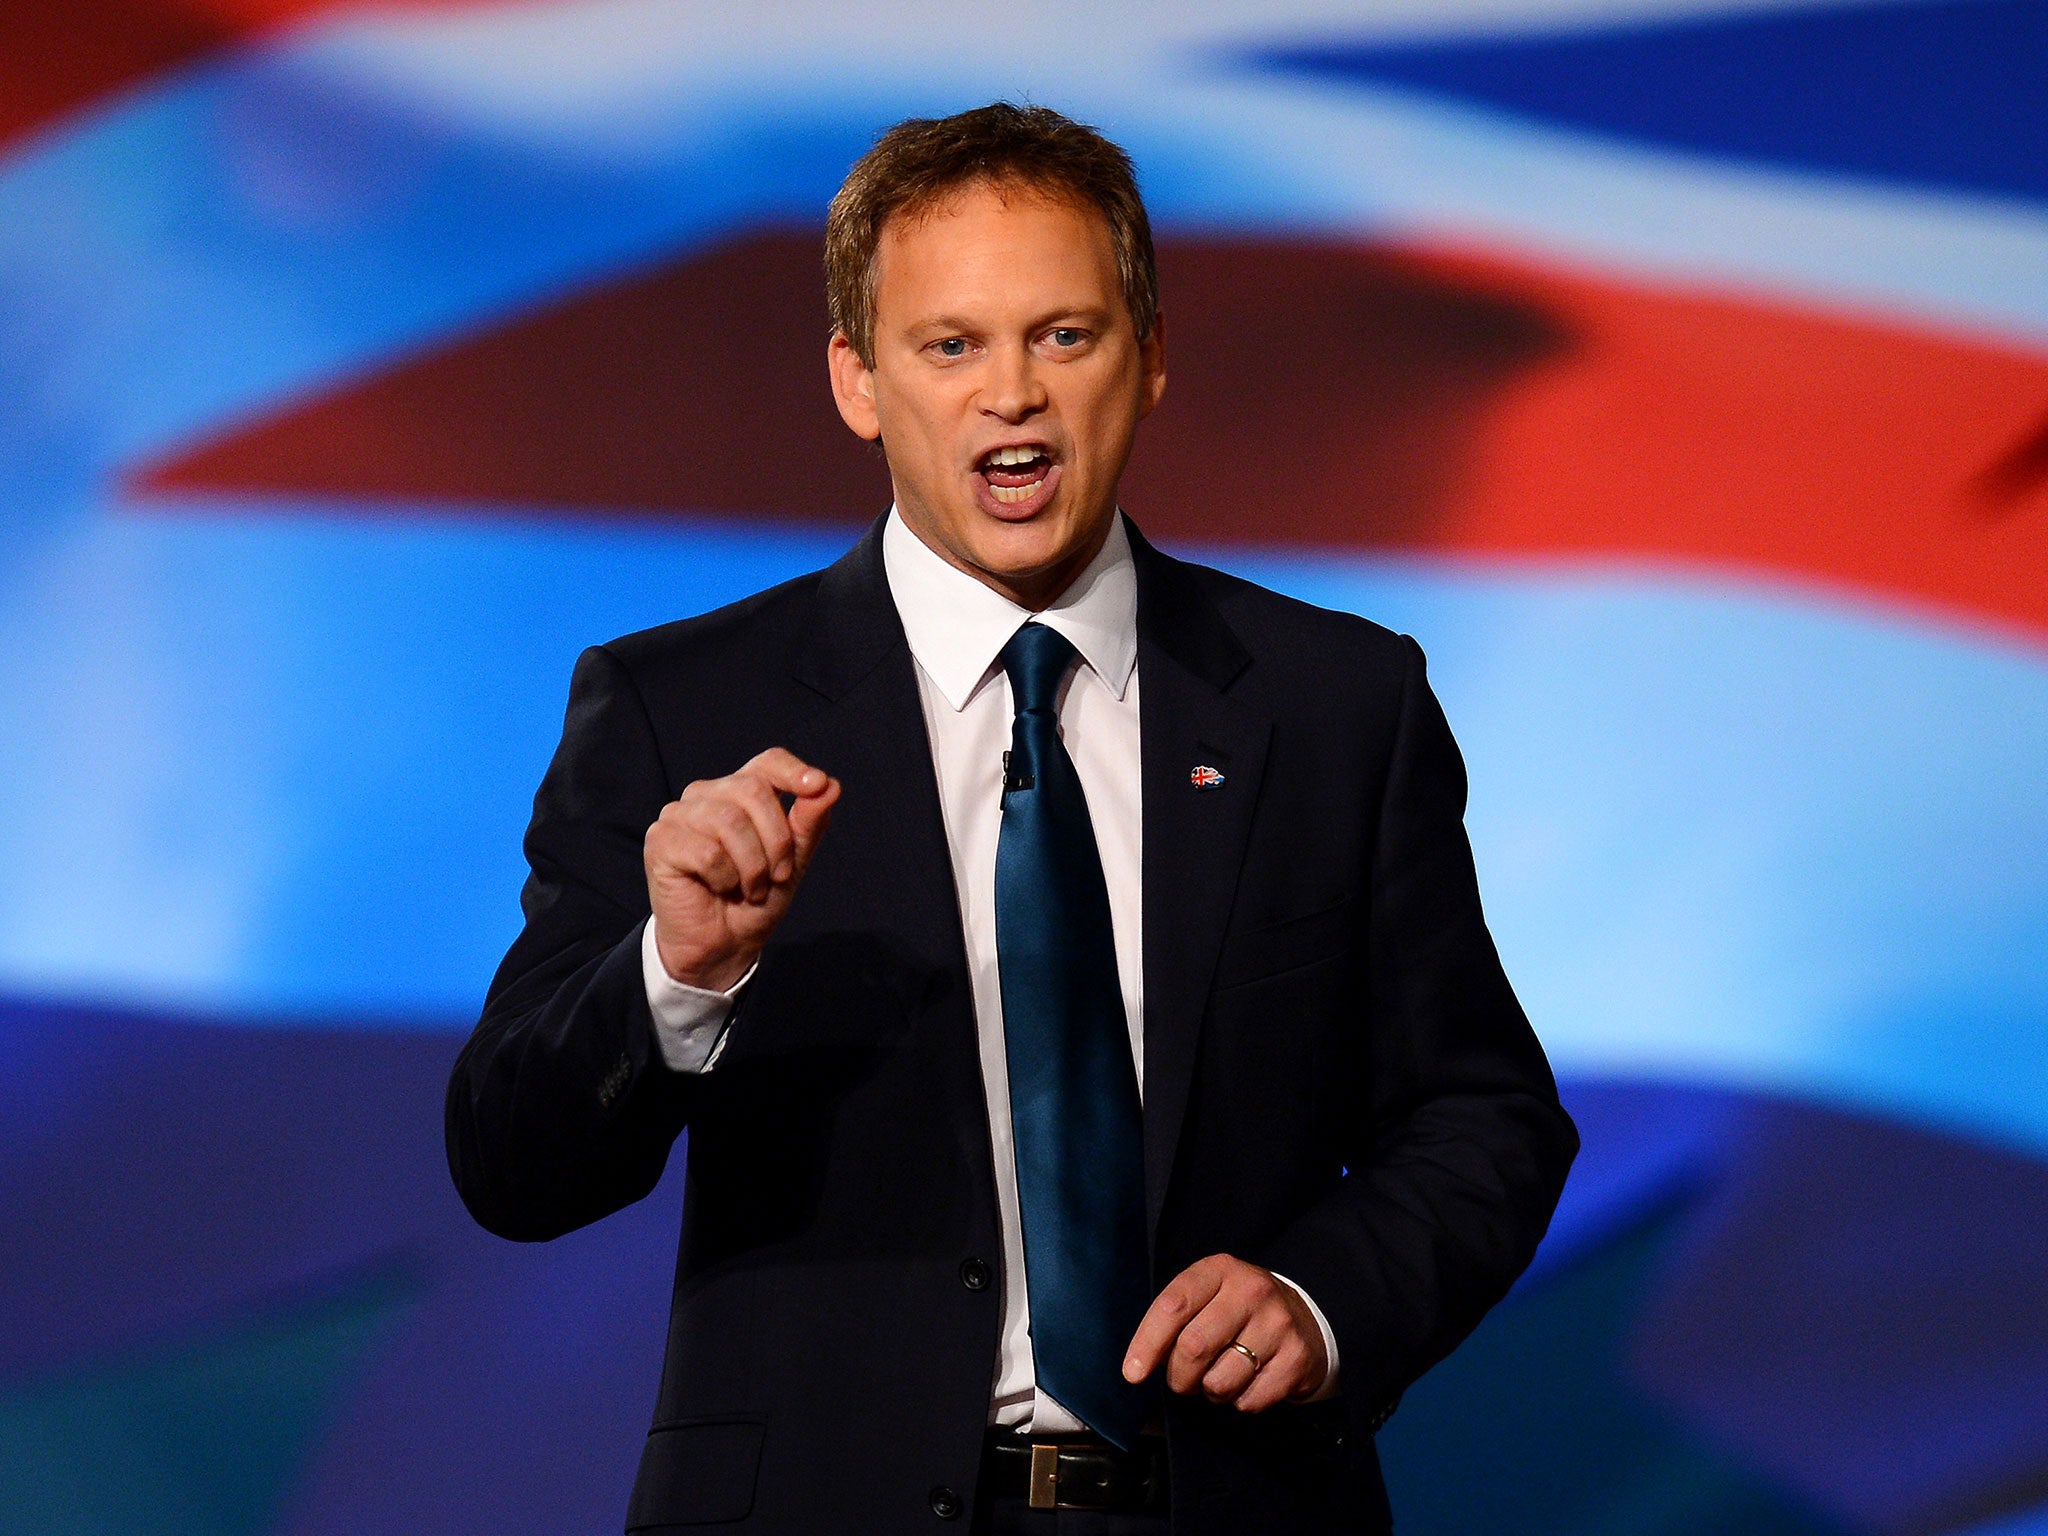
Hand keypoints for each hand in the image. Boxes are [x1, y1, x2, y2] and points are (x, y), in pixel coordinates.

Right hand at [644, 748, 839, 991]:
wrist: (722, 944)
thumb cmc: (755, 899)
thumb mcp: (793, 862)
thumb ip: (809, 823)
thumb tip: (830, 785)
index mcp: (741, 792)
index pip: (768, 762)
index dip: (793, 771)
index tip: (816, 786)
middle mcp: (707, 794)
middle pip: (753, 789)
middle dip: (777, 840)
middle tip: (777, 876)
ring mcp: (679, 814)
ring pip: (730, 821)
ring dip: (752, 866)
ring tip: (751, 889)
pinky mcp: (661, 840)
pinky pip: (707, 852)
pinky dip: (724, 878)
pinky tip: (719, 888)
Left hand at [1121, 1254, 1329, 1412]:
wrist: (1304, 1322)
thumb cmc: (1236, 1312)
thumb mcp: (1207, 1298)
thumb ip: (1174, 1321)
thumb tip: (1138, 1367)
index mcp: (1220, 1270)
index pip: (1174, 1306)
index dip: (1147, 1343)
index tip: (1132, 1373)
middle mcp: (1251, 1291)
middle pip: (1193, 1348)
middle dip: (1178, 1376)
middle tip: (1182, 1380)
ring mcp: (1278, 1323)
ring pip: (1219, 1382)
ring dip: (1209, 1391)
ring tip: (1219, 1377)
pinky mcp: (1296, 1358)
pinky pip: (1248, 1401)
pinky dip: (1238, 1402)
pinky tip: (1247, 1382)